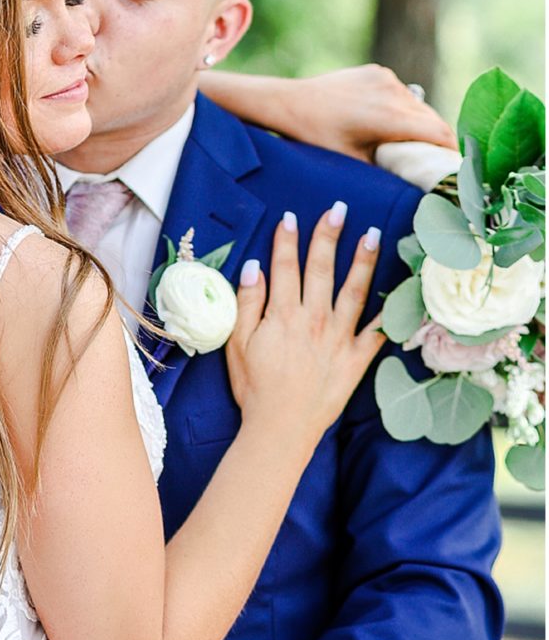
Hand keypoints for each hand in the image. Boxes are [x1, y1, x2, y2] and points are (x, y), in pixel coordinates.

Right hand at [226, 204, 386, 448]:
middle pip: (321, 270)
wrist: (280, 428)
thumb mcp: (237, 345)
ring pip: (354, 291)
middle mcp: (315, 319)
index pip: (285, 267)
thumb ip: (247, 304)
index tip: (291, 217)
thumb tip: (254, 269)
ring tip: (372, 235)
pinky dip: (389, 312)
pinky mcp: (356, 360)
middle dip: (328, 237)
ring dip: (363, 261)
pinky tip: (401, 294)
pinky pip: (376, 332)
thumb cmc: (254, 388)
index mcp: (283, 314)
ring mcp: (339, 338)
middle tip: (338, 210)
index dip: (287, 241)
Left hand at [281, 65, 455, 161]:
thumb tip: (412, 185)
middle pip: (431, 118)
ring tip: (416, 145)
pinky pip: (401, 93)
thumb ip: (386, 170)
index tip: (456, 166)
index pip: (438, 132)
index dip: (450, 151)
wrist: (290, 103)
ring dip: (421, 123)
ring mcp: (385, 79)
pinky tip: (392, 124)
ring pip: (417, 105)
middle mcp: (393, 93)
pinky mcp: (377, 72)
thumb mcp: (352, 162)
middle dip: (437, 139)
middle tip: (439, 160)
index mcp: (390, 117)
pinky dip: (403, 109)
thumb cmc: (317, 137)